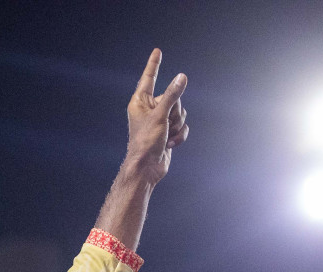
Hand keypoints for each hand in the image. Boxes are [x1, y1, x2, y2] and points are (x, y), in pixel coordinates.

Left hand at [122, 49, 187, 185]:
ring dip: (177, 125)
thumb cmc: (146, 142)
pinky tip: (170, 144)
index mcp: (140, 102)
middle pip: (173, 97)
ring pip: (180, 111)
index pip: (149, 78)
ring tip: (165, 136)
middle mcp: (149, 109)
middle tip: (165, 125)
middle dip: (175, 112)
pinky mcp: (167, 131)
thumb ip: (172, 95)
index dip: (154, 65)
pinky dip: (179, 135)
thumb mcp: (160, 115)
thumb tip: (181, 77)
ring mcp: (159, 120)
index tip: (157, 51)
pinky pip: (182, 125)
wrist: (147, 168)